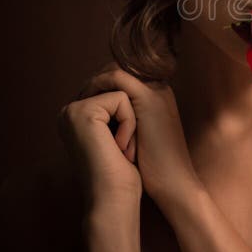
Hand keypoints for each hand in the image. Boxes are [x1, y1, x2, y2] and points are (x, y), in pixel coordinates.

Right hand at [57, 75, 141, 209]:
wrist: (116, 197)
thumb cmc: (121, 172)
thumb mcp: (117, 132)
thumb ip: (115, 107)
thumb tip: (126, 82)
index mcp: (75, 116)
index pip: (112, 90)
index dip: (128, 113)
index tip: (120, 145)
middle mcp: (69, 111)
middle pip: (115, 87)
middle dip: (128, 115)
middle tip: (121, 148)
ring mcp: (72, 110)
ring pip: (119, 92)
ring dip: (130, 121)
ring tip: (121, 148)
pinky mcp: (82, 111)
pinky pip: (120, 99)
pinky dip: (129, 123)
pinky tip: (119, 148)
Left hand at [75, 62, 199, 206]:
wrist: (173, 182)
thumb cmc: (154, 169)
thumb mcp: (138, 139)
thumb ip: (124, 124)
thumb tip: (97, 123)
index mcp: (157, 97)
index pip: (122, 77)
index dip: (100, 87)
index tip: (83, 104)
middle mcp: (158, 88)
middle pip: (117, 69)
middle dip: (94, 84)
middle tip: (78, 101)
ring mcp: (155, 90)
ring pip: (115, 69)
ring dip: (94, 86)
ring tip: (81, 104)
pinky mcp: (148, 98)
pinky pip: (117, 78)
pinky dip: (100, 91)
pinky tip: (90, 107)